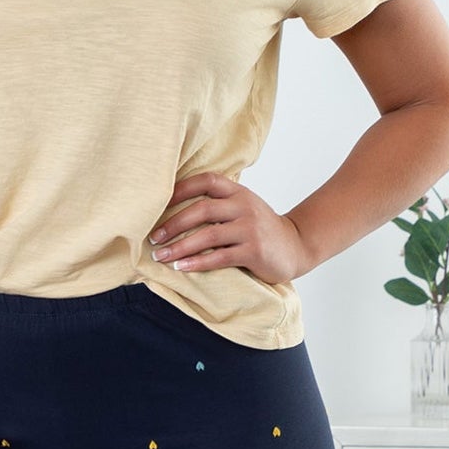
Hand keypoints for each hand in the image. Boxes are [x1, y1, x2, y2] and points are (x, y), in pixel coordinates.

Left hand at [146, 171, 307, 283]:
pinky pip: (220, 257)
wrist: (295, 246)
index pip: (205, 181)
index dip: (179, 189)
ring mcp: (250, 228)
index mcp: (237, 192)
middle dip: (173, 224)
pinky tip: (181, 267)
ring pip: (208, 235)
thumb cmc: (259, 228)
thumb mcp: (242, 207)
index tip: (156, 204)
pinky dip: (197, 263)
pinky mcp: (254, 251)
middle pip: (201, 209)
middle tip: (153, 238)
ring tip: (161, 256)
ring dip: (180, 246)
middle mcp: (243, 206)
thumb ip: (217, 203)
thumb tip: (172, 207)